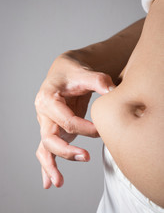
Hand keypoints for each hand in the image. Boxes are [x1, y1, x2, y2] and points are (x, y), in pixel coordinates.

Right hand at [34, 52, 114, 188]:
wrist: (64, 72)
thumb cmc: (72, 73)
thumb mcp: (84, 73)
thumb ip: (98, 80)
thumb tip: (113, 91)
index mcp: (48, 98)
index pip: (65, 120)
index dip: (85, 128)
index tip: (101, 131)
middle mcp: (43, 113)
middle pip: (50, 137)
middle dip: (66, 150)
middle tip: (85, 157)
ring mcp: (46, 123)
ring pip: (45, 147)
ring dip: (50, 165)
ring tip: (58, 182)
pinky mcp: (52, 129)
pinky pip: (46, 149)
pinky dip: (46, 165)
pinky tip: (48, 181)